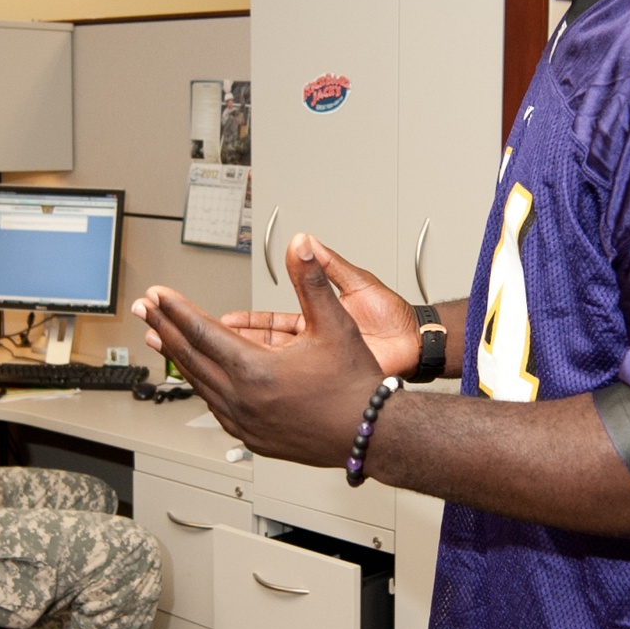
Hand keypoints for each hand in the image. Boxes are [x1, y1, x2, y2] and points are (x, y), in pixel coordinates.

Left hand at [132, 239, 385, 465]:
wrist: (372, 433)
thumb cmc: (355, 384)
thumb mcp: (335, 325)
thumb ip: (310, 281)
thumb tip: (300, 245)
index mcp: (255, 369)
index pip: (201, 331)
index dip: (176, 309)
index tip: (157, 294)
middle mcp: (242, 398)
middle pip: (190, 356)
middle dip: (164, 327)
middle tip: (144, 309)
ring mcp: (243, 421)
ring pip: (198, 382)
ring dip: (178, 356)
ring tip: (159, 337)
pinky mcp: (250, 435)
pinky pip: (214, 405)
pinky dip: (201, 383)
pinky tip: (196, 374)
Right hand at [219, 235, 422, 377]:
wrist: (417, 344)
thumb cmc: (396, 316)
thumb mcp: (357, 282)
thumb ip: (329, 264)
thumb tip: (307, 240)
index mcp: (317, 321)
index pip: (272, 322)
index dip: (248, 322)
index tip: (225, 319)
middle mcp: (314, 344)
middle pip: (267, 346)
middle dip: (239, 345)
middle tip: (212, 343)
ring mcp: (320, 366)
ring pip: (276, 368)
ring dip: (251, 366)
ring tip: (225, 366)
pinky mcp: (330, 383)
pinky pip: (295, 385)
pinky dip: (274, 385)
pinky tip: (255, 387)